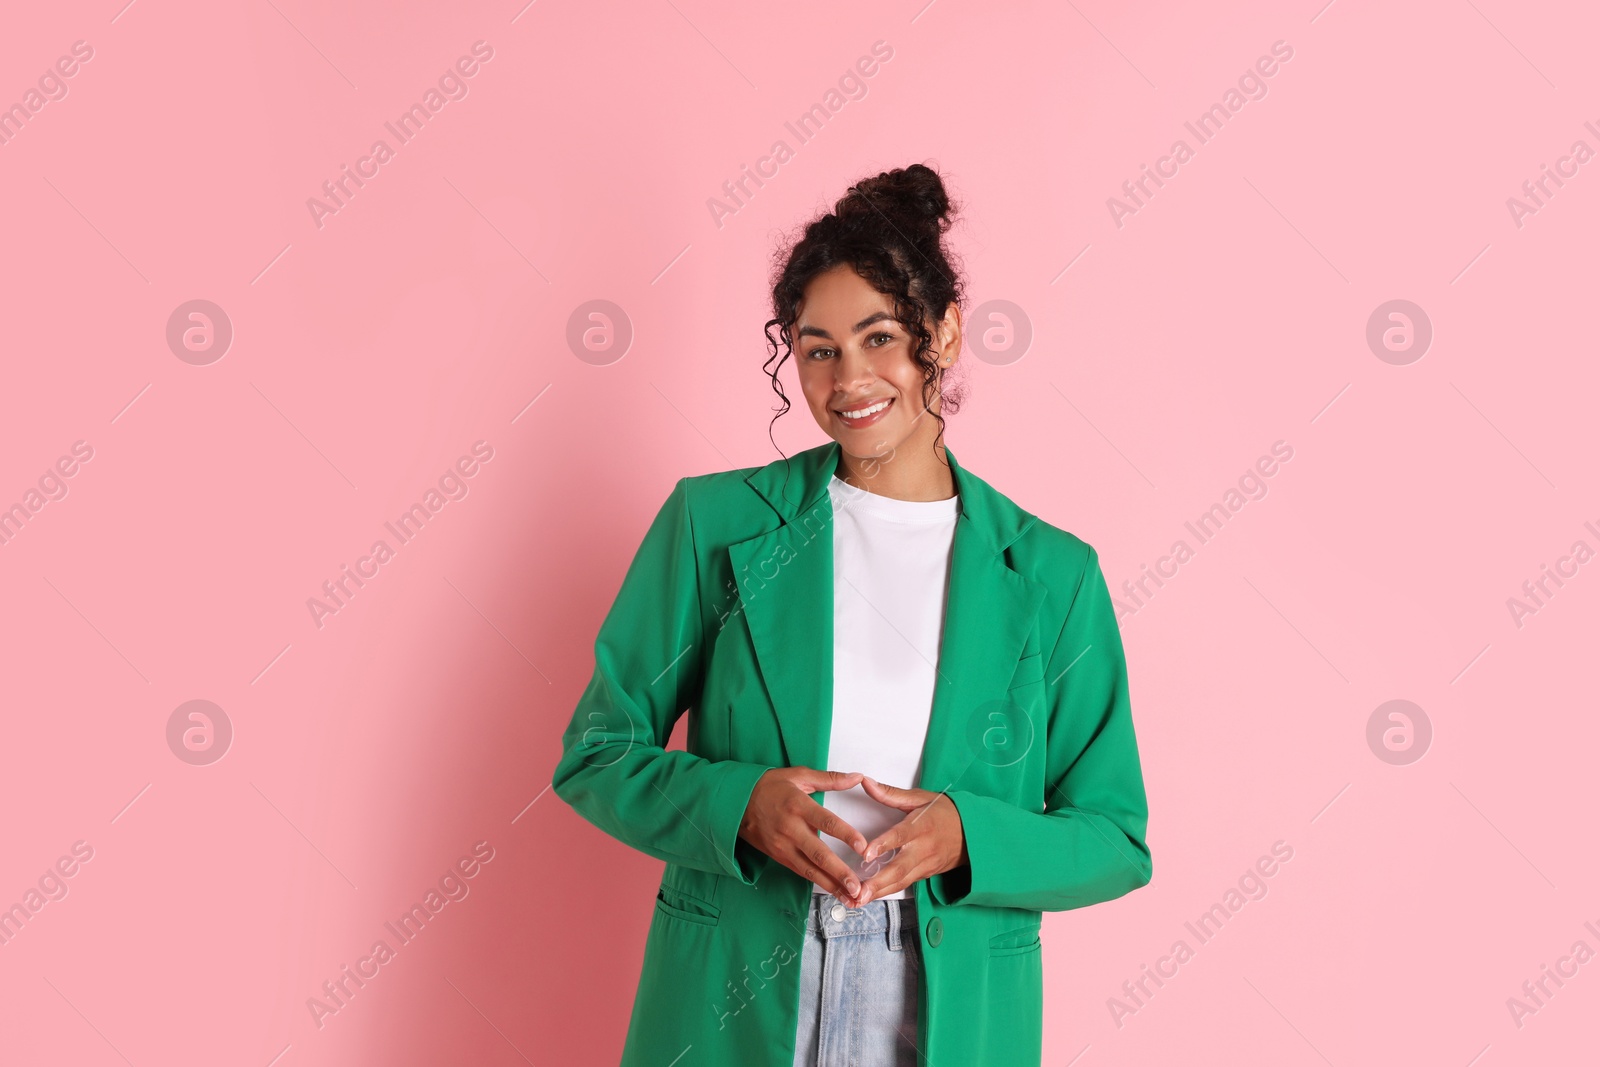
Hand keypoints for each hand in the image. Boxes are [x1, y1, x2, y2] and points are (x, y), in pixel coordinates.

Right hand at [737, 767, 869, 900]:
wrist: (735, 802)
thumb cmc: (769, 786)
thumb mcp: (798, 775)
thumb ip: (830, 779)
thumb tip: (857, 777)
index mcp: (797, 805)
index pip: (826, 821)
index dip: (845, 834)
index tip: (862, 846)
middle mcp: (790, 829)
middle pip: (818, 853)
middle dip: (839, 872)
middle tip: (857, 886)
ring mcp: (783, 846)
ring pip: (810, 869)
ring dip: (831, 885)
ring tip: (850, 897)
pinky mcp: (779, 856)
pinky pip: (801, 872)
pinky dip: (818, 883)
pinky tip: (834, 891)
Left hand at [850, 776, 967, 906]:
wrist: (974, 832)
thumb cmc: (945, 812)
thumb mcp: (920, 798)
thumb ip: (890, 793)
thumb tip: (866, 783)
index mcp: (922, 826)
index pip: (900, 836)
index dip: (883, 845)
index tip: (866, 854)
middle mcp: (924, 848)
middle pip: (899, 868)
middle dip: (877, 883)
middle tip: (858, 892)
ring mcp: (926, 864)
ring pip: (901, 881)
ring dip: (879, 892)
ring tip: (859, 900)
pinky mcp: (926, 874)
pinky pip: (905, 884)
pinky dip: (887, 892)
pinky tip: (871, 897)